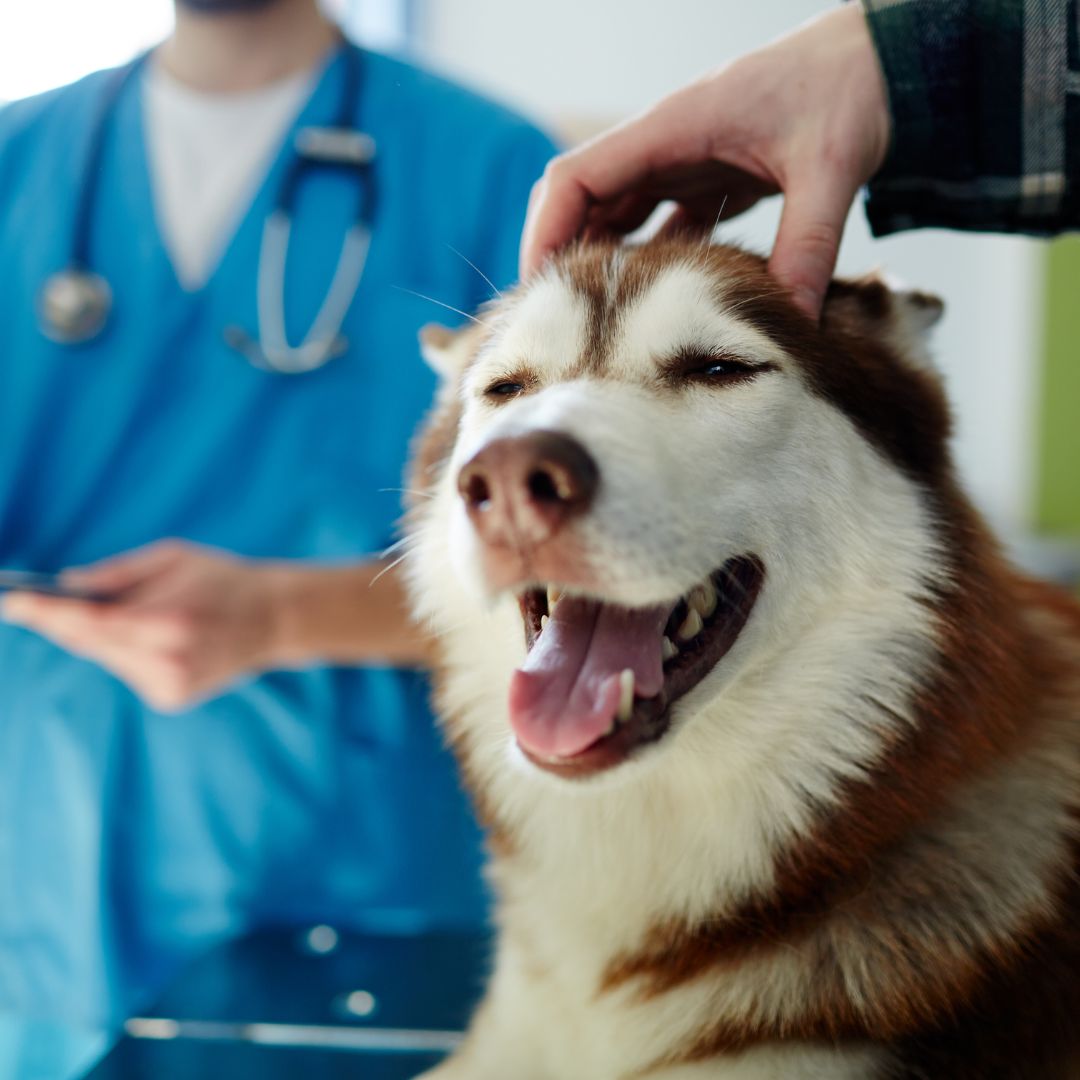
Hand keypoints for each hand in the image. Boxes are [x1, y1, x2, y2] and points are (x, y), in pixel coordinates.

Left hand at [1, 541, 281, 711]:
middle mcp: (168, 661)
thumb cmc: (224, 579)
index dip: (46, 614)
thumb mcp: (175, 557)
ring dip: (100, 635)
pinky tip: (156, 637)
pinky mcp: (171, 699)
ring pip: (105, 658)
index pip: (91, 624)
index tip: (13, 603)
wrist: (275, 619)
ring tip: (137, 613)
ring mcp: (170, 686)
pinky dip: (125, 651)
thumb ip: (118, 574)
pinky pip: (126, 670)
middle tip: (41, 601)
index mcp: (171, 621)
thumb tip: (64, 586)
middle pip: (89, 643)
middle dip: (63, 621)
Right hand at [519, 5, 889, 318]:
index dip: (545, 233)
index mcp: (674, 125)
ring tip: (595, 324)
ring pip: (612, 214)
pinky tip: (648, 306)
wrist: (883, 62)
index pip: (577, 176)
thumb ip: (807, 247)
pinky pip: (653, 224)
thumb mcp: (830, 169)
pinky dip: (643, 262)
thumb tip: (792, 323)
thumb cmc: (851, 90)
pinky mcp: (704, 178)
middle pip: (581, 200)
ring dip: (598, 262)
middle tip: (560, 322)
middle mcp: (665, 143)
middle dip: (561, 256)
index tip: (541, 291)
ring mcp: (681, 160)